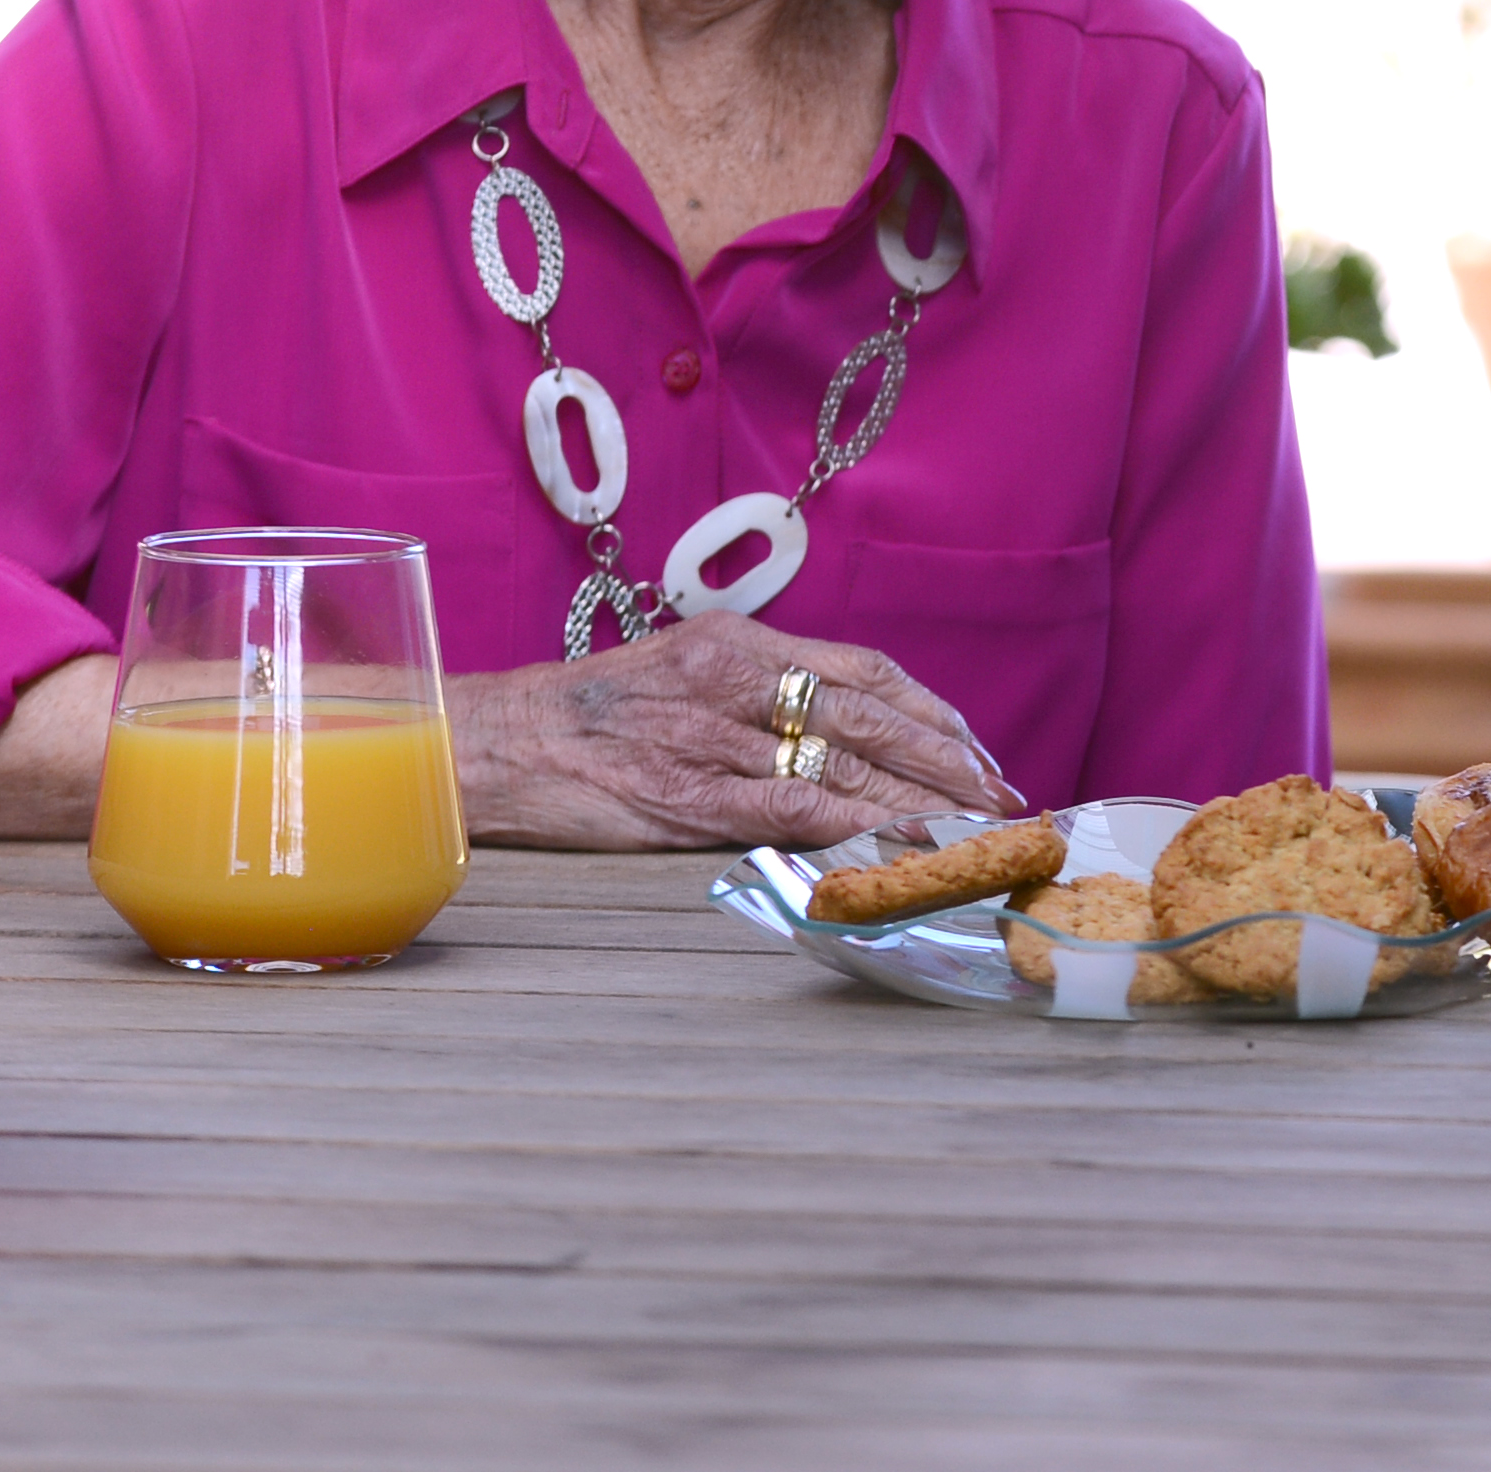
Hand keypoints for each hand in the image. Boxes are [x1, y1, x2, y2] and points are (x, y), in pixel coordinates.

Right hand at [448, 611, 1012, 850]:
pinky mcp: (686, 797)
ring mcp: (709, 740)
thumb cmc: (587, 716)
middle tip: (1000, 796)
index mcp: (735, 642)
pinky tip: (899, 848)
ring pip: (841, 770)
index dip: (930, 711)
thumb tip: (843, 733)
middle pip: (868, 719)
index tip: (975, 747)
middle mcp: (730, 682)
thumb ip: (757, 693)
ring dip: (917, 804)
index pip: (861, 671)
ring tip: (970, 832)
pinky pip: (792, 813)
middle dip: (946, 760)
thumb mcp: (680, 674)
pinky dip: (856, 831)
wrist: (490, 743)